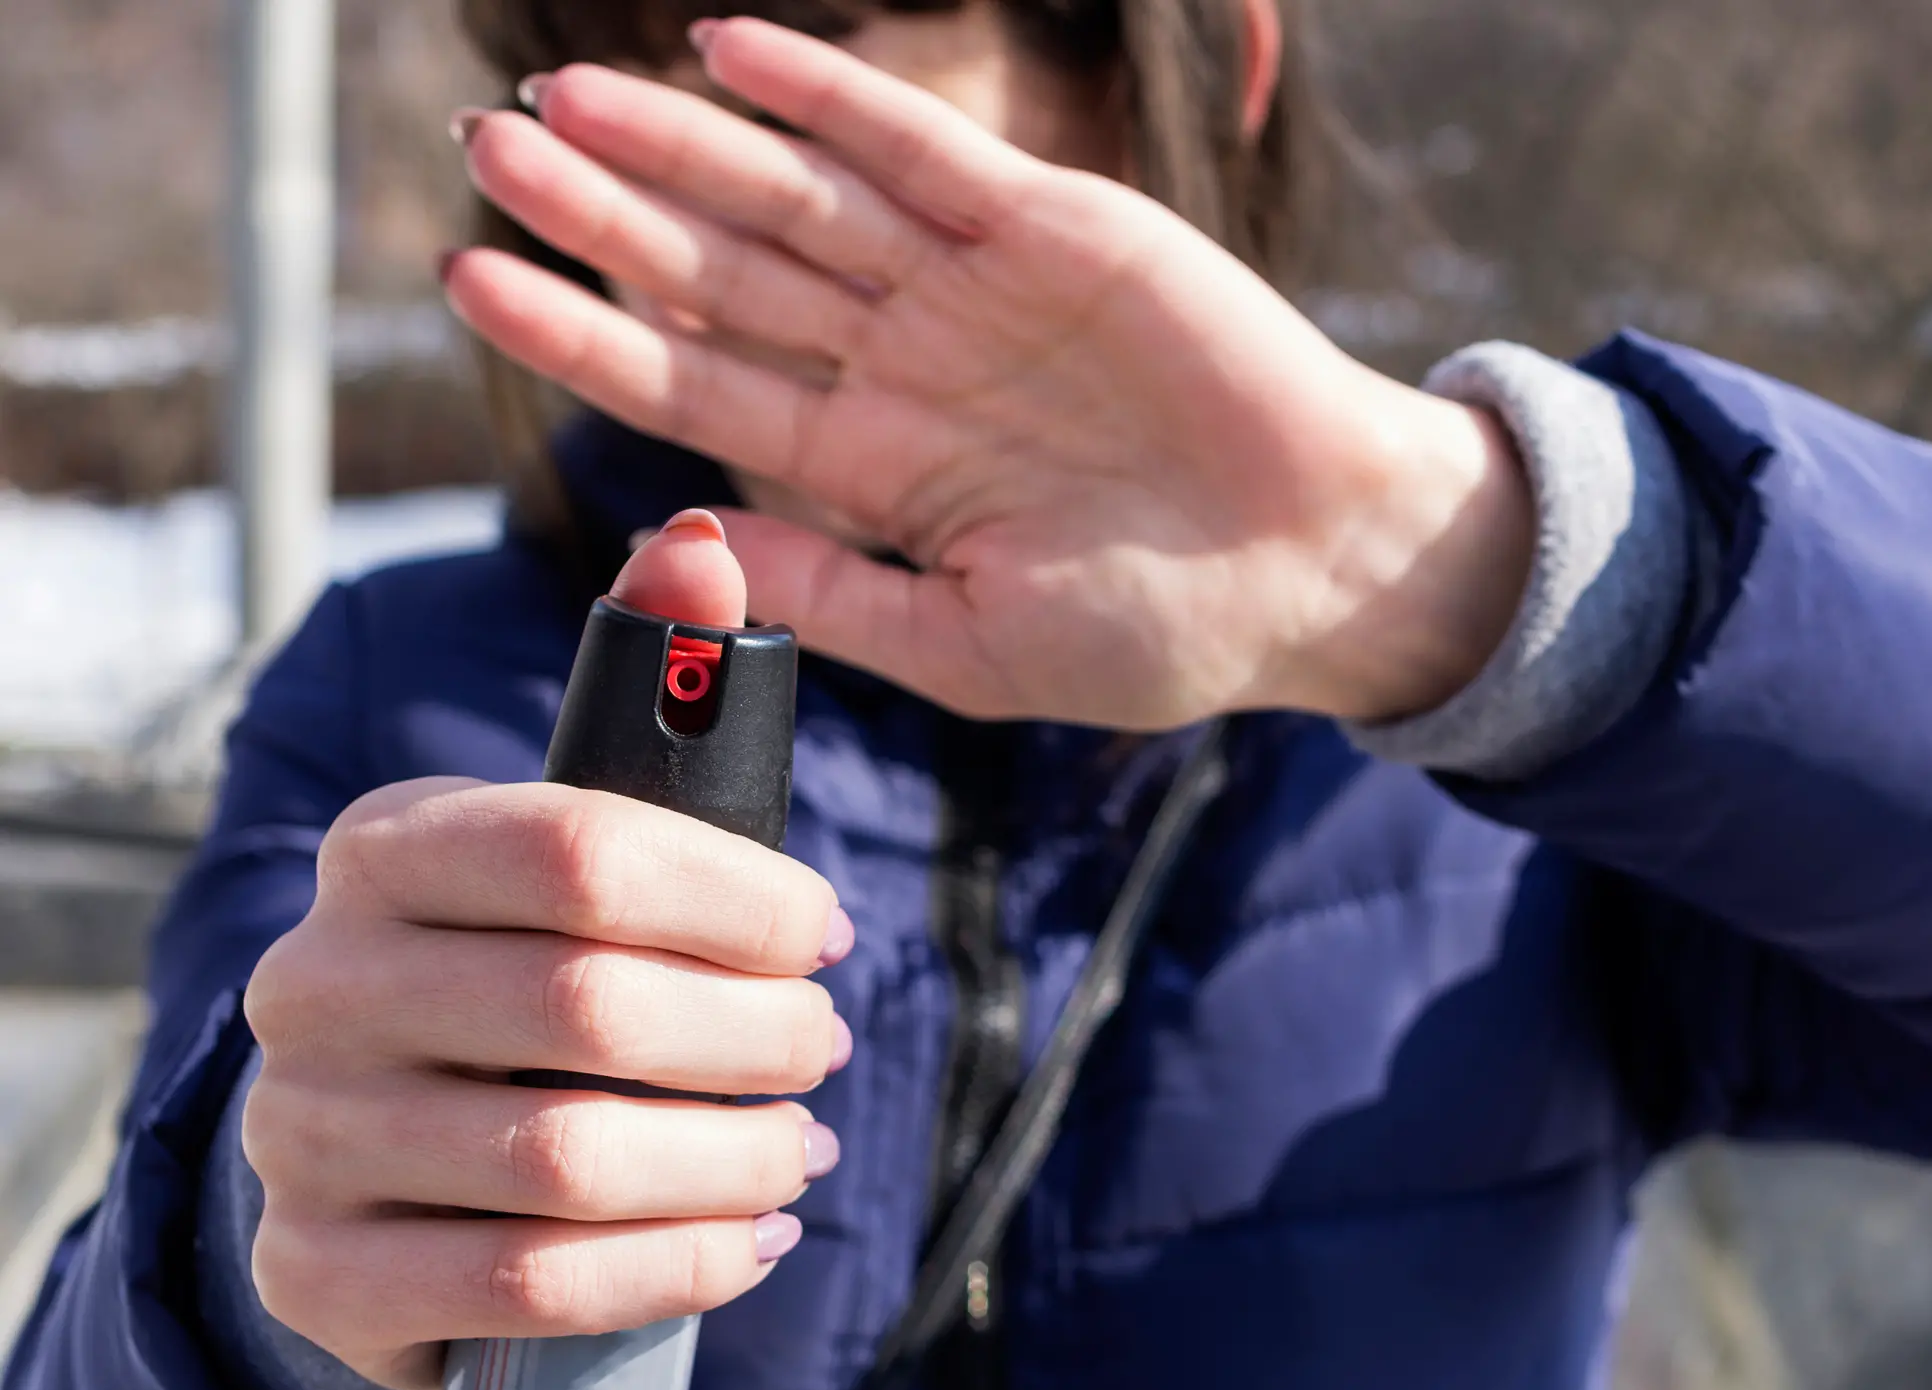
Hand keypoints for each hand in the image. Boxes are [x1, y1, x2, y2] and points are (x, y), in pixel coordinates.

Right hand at [241, 516, 853, 1389]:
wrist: (388, 1157)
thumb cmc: (522, 971)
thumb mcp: (581, 841)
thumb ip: (652, 691)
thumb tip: (706, 541)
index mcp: (385, 848)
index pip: (583, 848)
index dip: (737, 896)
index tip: (826, 933)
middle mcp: (315, 980)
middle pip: (589, 1006)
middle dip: (757, 1034)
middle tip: (827, 1046)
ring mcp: (302, 1134)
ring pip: (568, 1158)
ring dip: (733, 1158)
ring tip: (802, 1147)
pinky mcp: (320, 1275)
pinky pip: (528, 1287)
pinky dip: (674, 1268)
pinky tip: (750, 1238)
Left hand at [444, 21, 1533, 727]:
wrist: (1318, 568)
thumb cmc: (1157, 632)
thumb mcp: (971, 647)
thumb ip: (831, 593)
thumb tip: (682, 541)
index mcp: (871, 469)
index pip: (693, 386)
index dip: (581, 336)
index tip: (471, 282)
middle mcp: (901, 365)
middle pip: (719, 276)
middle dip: (602, 215)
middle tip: (485, 152)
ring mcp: (970, 290)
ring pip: (797, 200)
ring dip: (684, 145)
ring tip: (563, 97)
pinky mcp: (1055, 227)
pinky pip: (921, 148)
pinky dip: (831, 98)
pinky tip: (730, 53)